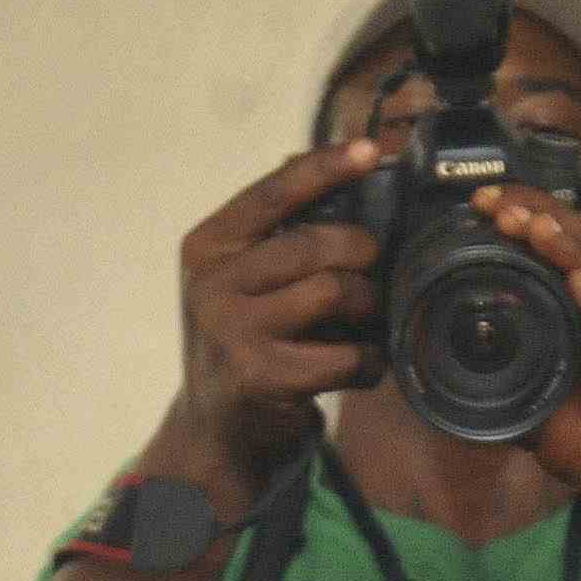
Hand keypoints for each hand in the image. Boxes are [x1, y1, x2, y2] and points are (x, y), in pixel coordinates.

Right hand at [166, 138, 388, 488]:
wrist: (214, 429)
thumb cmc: (244, 341)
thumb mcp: (239, 279)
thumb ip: (276, 232)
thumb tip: (344, 168)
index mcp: (207, 247)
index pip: (272, 192)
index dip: (325, 167)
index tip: (369, 151)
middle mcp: (211, 284)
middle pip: (313, 244)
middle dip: (361, 255)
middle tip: (374, 272)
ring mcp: (232, 331)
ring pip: (332, 292)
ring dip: (368, 305)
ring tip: (368, 319)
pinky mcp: (261, 378)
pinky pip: (342, 355)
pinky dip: (368, 360)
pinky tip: (366, 364)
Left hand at [485, 184, 580, 534]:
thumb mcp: (535, 409)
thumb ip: (500, 382)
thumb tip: (443, 366)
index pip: (566, 244)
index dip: (530, 215)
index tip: (482, 202)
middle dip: (545, 218)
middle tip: (500, 206)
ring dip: (570, 251)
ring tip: (536, 229)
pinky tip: (580, 288)